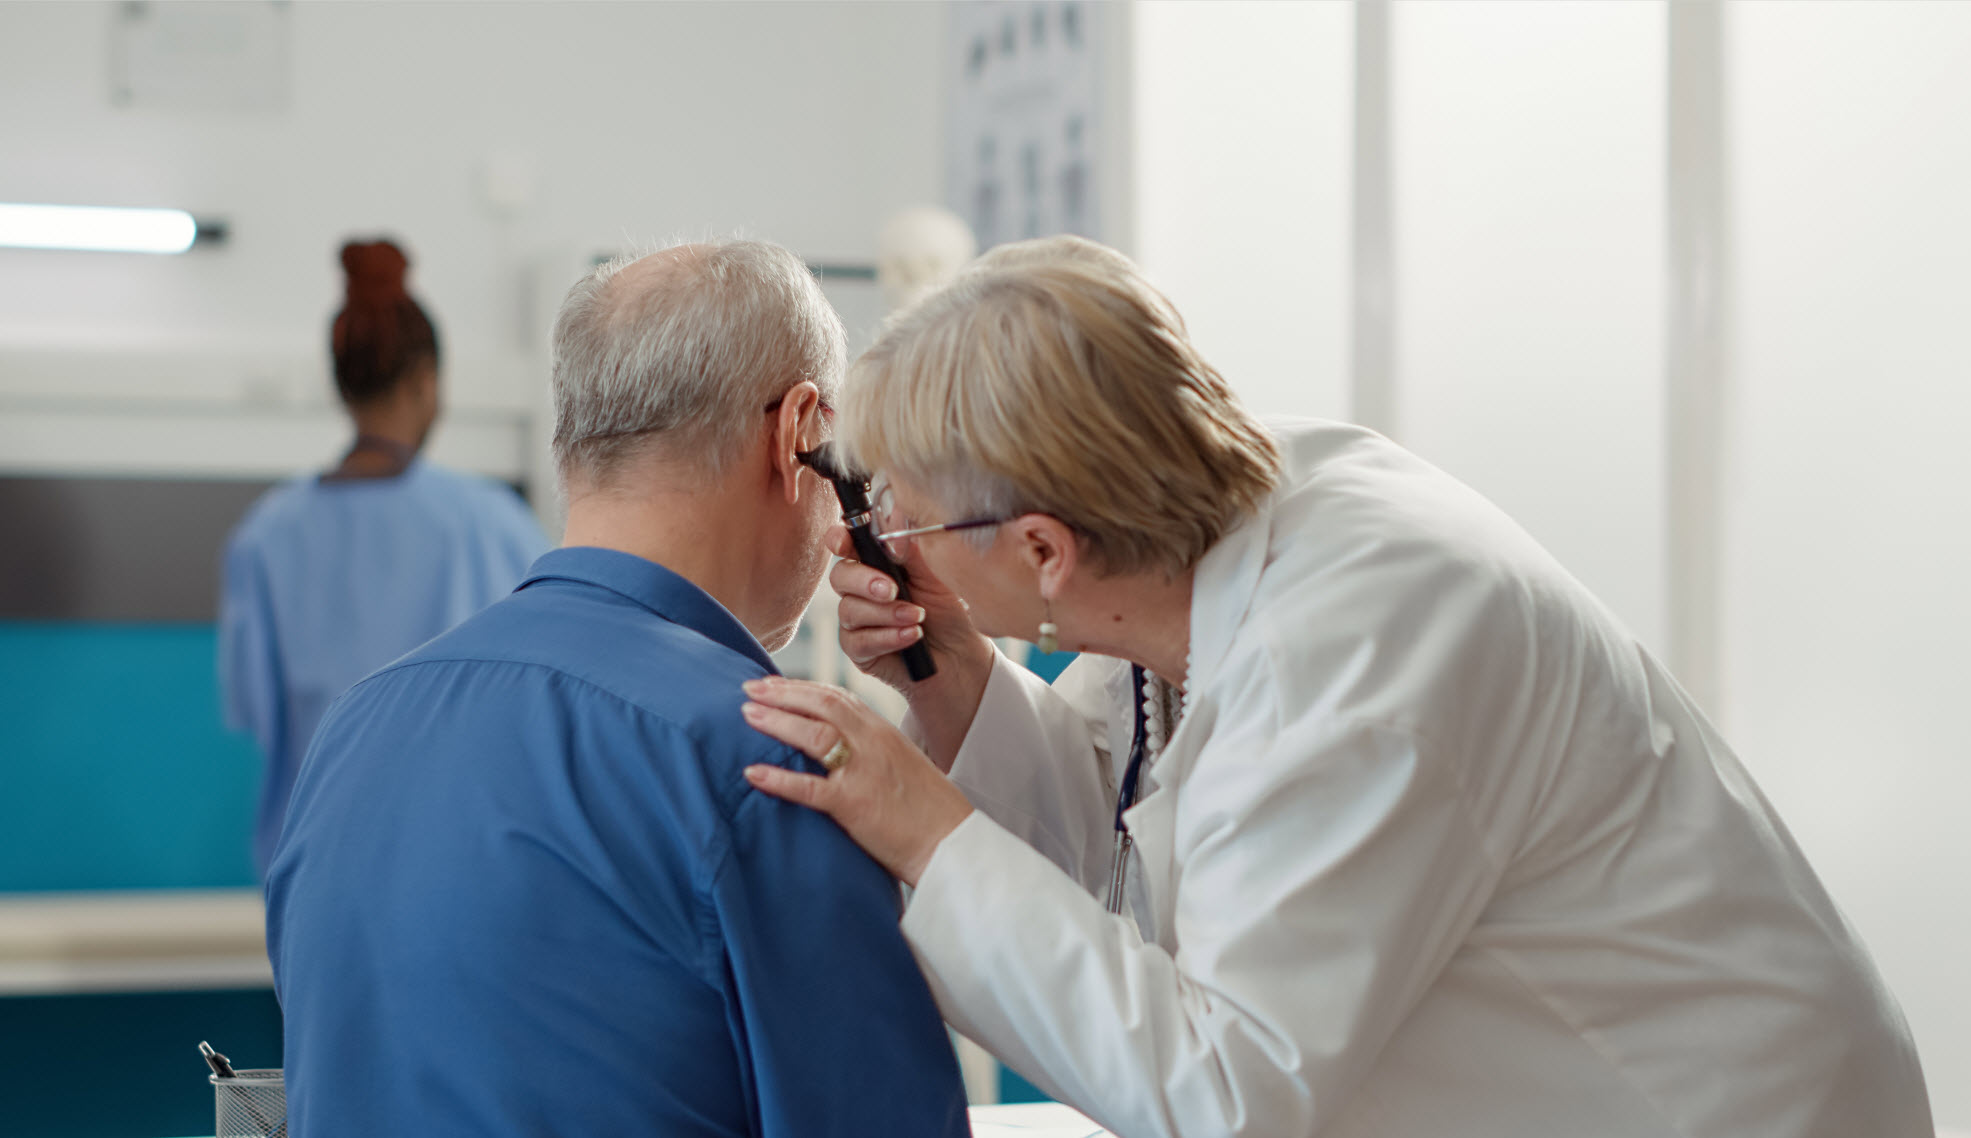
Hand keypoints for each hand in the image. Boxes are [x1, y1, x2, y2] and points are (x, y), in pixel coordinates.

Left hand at [741, 676, 973, 886]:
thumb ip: (873, 752)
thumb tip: (840, 751)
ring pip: (813, 735)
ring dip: (776, 722)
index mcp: (884, 732)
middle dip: (781, 694)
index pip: (837, 696)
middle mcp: (874, 743)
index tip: (773, 684)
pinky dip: (778, 778)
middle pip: (821, 704)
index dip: (801, 687)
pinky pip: (808, 787)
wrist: (954, 844)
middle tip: (748, 688)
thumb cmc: (929, 812)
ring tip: (746, 715)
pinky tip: (752, 773)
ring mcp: (864, 772)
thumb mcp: (903, 766)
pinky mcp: (855, 804)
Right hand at [829, 524, 989, 688]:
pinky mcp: (860, 650)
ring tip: (917, 618)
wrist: (960, 654)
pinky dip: (887, 637)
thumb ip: (912, 551)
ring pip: (850, 610)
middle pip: (840, 577)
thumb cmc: (947, 611)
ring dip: (886, 614)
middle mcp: (860, 590)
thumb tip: (893, 523)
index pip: (847, 545)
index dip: (838, 539)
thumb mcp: (935, 576)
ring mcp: (857, 621)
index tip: (842, 544)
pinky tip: (911, 636)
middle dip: (864, 581)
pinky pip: (859, 641)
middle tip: (892, 591)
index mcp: (876, 563)